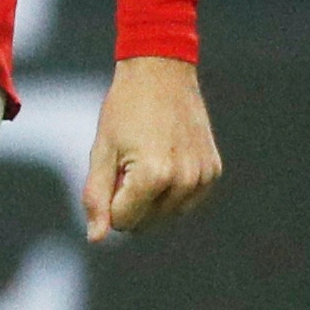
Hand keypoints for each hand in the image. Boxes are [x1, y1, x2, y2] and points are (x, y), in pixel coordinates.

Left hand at [81, 55, 220, 239]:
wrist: (161, 71)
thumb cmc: (124, 109)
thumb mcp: (102, 151)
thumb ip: (96, 197)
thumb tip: (96, 239)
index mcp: (153, 177)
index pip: (122, 222)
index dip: (110, 198)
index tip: (114, 166)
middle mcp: (183, 181)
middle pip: (145, 223)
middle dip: (130, 201)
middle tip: (131, 159)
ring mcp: (203, 177)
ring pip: (166, 215)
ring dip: (151, 197)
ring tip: (149, 155)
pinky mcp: (213, 171)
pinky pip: (186, 201)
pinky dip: (172, 189)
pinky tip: (167, 157)